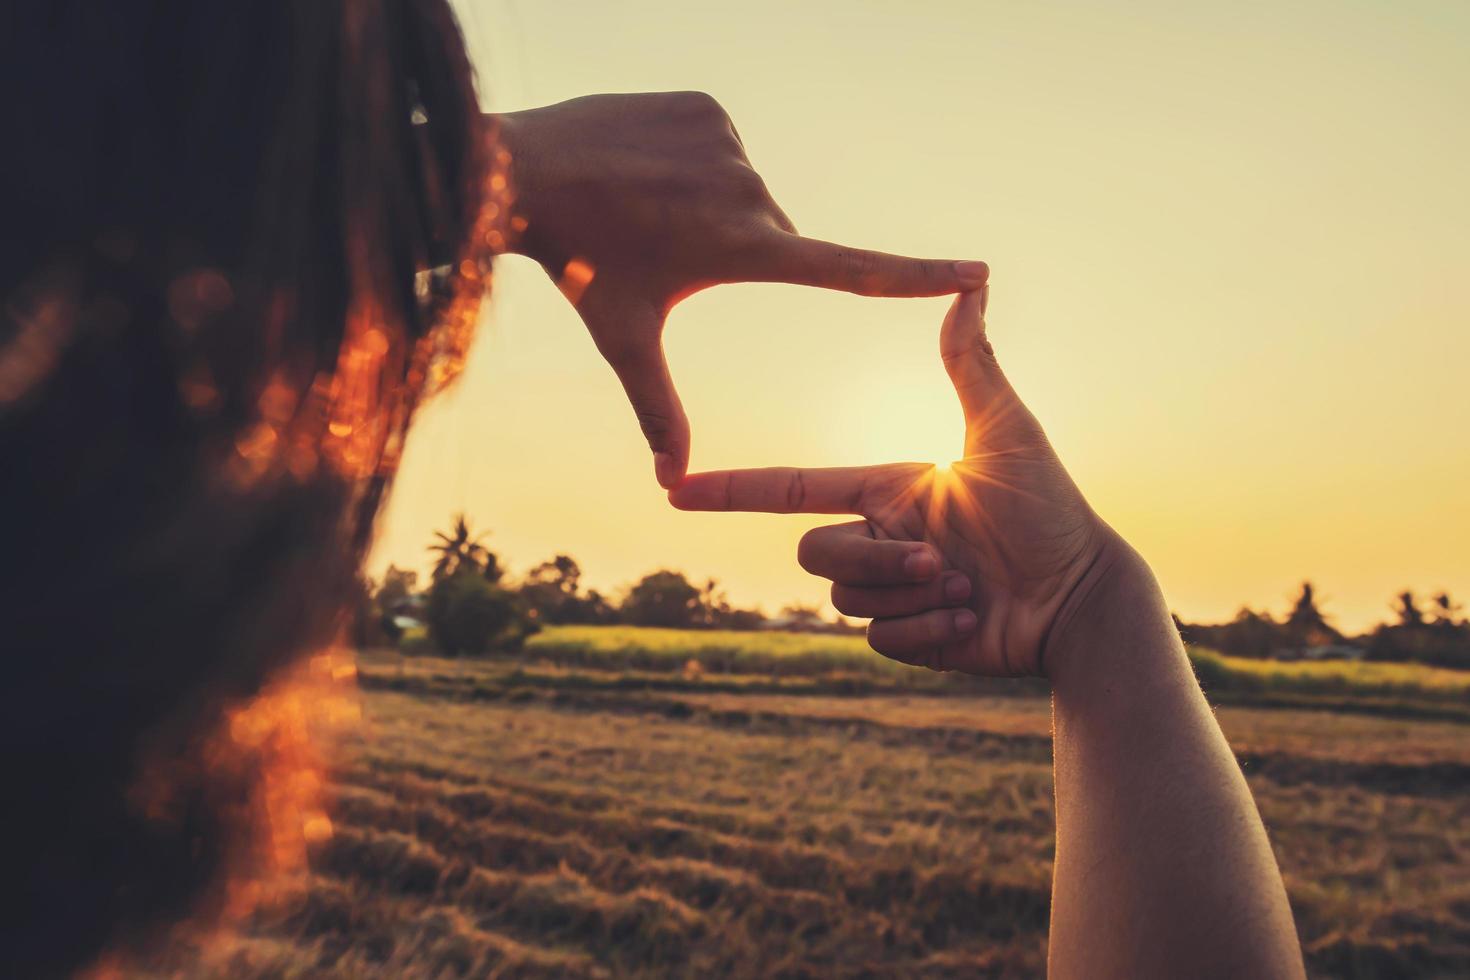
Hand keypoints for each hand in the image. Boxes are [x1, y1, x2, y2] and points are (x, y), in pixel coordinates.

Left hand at [493, 92, 988, 487]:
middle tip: (661, 243)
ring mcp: (728, 142)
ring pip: (742, 190)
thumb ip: (659, 410)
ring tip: (646, 204)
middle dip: (731, 248)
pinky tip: (644, 164)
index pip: (848, 268)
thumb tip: (670, 486)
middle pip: (770, 235)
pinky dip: (691, 161)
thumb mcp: (625, 339)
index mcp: (743, 250)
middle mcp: (748, 192)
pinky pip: (718, 145)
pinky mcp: (706, 107)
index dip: (915, 275)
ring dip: (708, 204)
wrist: (522, 172)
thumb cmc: (579, 265)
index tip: (976, 270)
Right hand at [669, 288, 1130, 677]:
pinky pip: (877, 639)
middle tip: (942, 561)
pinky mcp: (908, 636)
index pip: (791, 488)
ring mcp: (891, 591)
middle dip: (873, 558)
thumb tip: (970, 284)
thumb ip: (971, 364)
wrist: (1081, 597)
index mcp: (887, 489)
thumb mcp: (1007, 431)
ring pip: (844, 598)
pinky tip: (970, 621)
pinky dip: (924, 631)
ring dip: (908, 595)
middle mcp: (881, 537)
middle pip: (815, 551)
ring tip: (966, 588)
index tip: (676, 488)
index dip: (731, 490)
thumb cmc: (1052, 510)